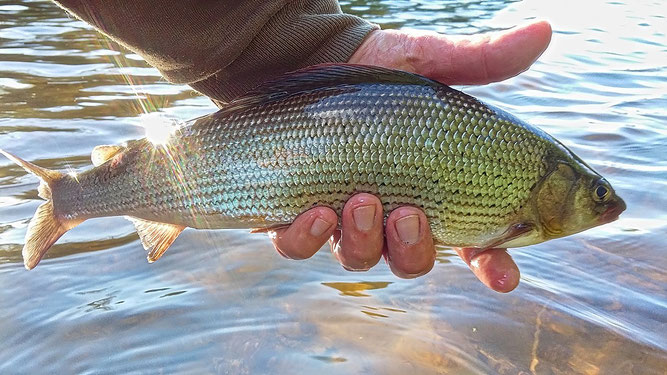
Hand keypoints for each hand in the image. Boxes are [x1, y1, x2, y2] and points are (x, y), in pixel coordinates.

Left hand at [270, 20, 551, 292]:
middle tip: (410, 213)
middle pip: (411, 260)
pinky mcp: (294, 213)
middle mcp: (387, 214)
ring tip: (362, 200)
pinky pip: (298, 246)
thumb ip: (482, 61)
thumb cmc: (376, 72)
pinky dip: (307, 239)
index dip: (491, 264)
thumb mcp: (430, 65)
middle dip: (415, 250)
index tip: (504, 276)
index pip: (471, 241)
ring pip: (358, 258)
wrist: (308, 57)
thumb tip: (542, 30)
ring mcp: (341, 218)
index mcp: (430, 192)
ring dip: (363, 241)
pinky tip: (318, 213)